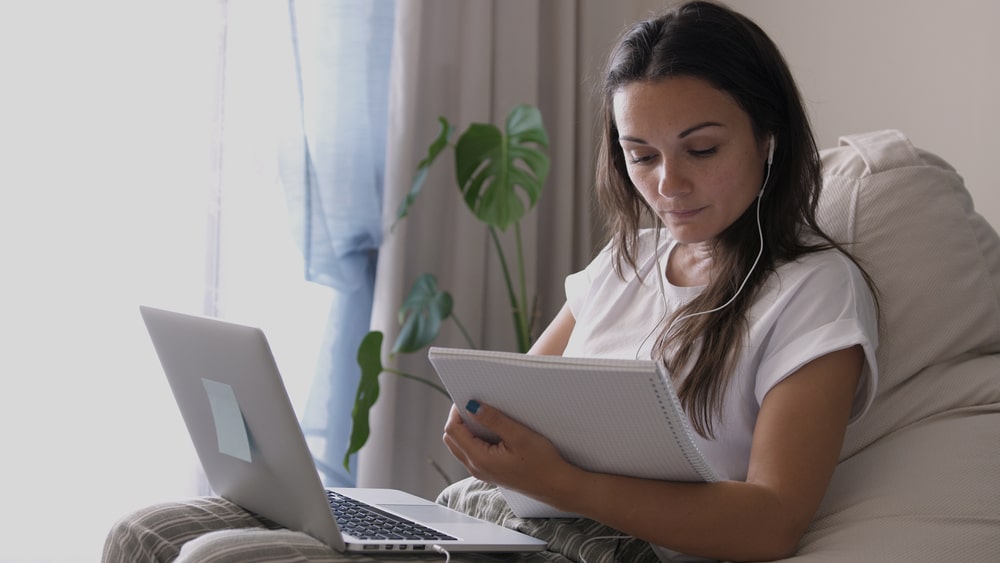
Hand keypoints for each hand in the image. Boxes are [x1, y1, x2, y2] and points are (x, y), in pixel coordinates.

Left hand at [442, 401, 573, 498]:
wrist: (556, 486)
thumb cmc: (542, 464)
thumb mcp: (519, 436)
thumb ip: (494, 420)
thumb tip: (472, 406)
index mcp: (479, 459)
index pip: (452, 431)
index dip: (456, 412)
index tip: (467, 398)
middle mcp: (476, 468)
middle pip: (452, 439)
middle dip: (458, 419)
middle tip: (475, 405)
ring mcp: (481, 472)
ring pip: (460, 446)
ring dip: (466, 429)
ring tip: (484, 417)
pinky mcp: (489, 472)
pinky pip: (471, 452)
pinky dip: (475, 439)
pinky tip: (492, 431)